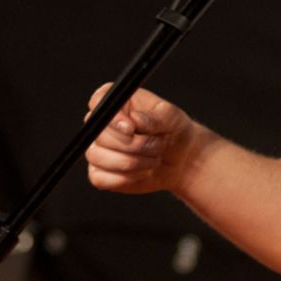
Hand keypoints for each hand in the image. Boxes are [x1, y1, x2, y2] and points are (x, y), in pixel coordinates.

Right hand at [83, 84, 197, 195]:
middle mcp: (103, 123)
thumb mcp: (171, 118)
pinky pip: (100, 178)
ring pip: (98, 156)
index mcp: (118, 102)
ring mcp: (98, 149)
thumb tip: (134, 119)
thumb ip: (153, 118)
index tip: (131, 128)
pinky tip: (142, 172)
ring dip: (131, 162)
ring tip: (153, 159)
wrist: (181, 159)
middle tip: (156, 145)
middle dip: (132, 144)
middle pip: (99, 134)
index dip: (112, 118)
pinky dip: (124, 178)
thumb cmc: (174, 131)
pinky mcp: (100, 173)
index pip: (99, 102)